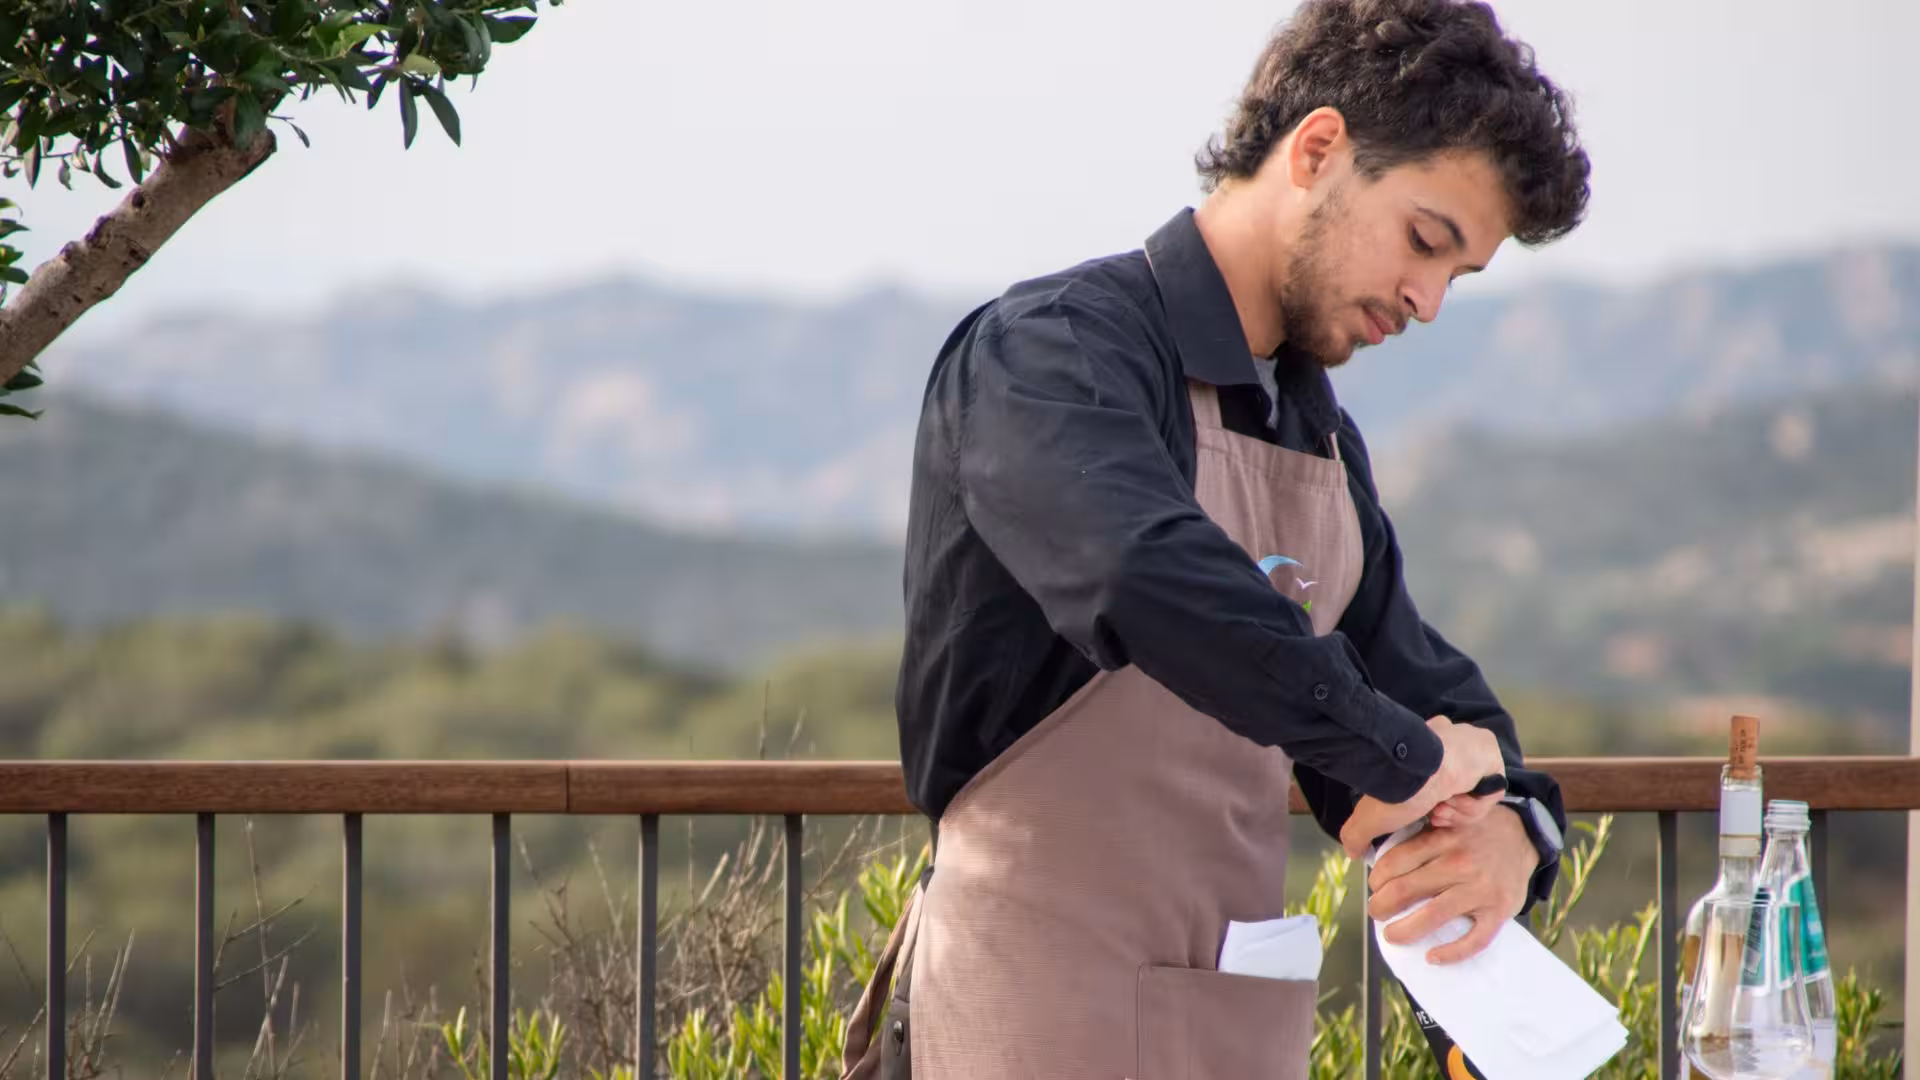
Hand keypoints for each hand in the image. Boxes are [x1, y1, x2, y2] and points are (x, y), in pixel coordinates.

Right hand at [1338, 716, 1503, 857]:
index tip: (1425, 819)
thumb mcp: (1370, 817)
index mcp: (1421, 755)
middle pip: (1455, 796)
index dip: (1432, 811)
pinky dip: (1473, 804)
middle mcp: (1447, 749)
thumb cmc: (1398, 787)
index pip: (1434, 789)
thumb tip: (1352, 852)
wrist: (1424, 769)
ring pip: (1472, 797)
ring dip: (1456, 811)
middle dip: (1443, 813)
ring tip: (1441, 806)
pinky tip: (1457, 798)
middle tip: (1433, 816)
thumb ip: (1359, 835)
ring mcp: (1470, 753)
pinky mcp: (1491, 758)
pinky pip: (1488, 793)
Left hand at [1365, 805, 1534, 963]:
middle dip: (1381, 906)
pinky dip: (1451, 953)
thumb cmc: (1476, 832)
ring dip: (1404, 930)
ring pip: (1433, 916)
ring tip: (1391, 935)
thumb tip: (1380, 856)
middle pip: (1406, 890)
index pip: (1395, 862)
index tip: (1374, 887)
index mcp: (1442, 838)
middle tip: (1376, 912)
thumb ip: (1419, 834)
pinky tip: (1432, 957)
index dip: (1376, 879)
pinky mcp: (1499, 911)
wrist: (1524, 837)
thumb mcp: (1448, 818)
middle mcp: (1459, 863)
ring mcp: (1480, 889)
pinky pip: (1474, 940)